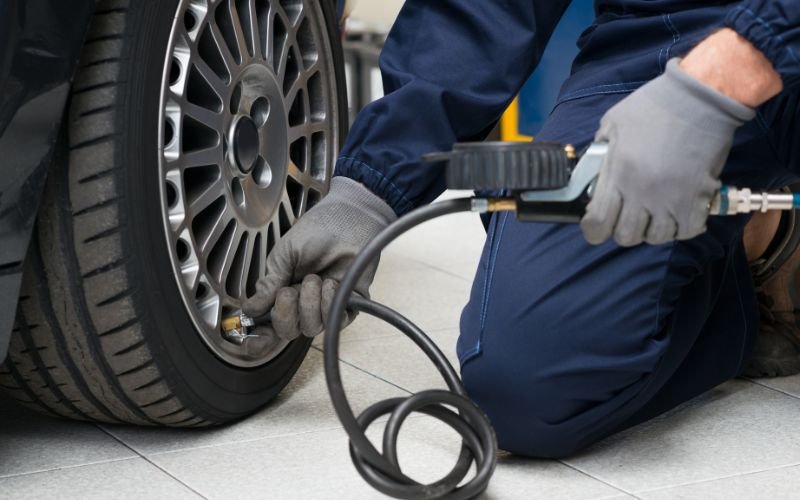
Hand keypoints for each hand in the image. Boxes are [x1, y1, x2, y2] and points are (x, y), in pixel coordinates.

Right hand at [242, 177, 396, 340]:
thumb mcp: (285, 254)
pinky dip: (329, 303)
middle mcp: (304, 304)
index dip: (260, 338)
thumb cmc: (317, 230)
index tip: (252, 342)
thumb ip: (269, 282)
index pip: (270, 325)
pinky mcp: (349, 305)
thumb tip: (250, 310)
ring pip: (311, 328)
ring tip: (314, 279)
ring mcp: (326, 306)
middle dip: (285, 315)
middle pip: (288, 332)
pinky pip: (335, 320)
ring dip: (309, 304)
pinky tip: (331, 283)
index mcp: (283, 292)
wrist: (349, 218)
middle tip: (288, 291)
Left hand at [580, 58, 755, 246]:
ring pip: (656, 238)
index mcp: (618, 174)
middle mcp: (643, 193)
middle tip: (627, 217)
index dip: (593, 231)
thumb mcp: (613, 124)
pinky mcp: (699, 199)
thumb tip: (592, 173)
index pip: (598, 223)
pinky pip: (687, 231)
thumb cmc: (653, 106)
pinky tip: (677, 215)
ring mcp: (672, 199)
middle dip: (622, 230)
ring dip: (652, 230)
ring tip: (653, 215)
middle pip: (626, 236)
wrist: (700, 98)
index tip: (594, 226)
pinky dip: (681, 228)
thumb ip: (600, 152)